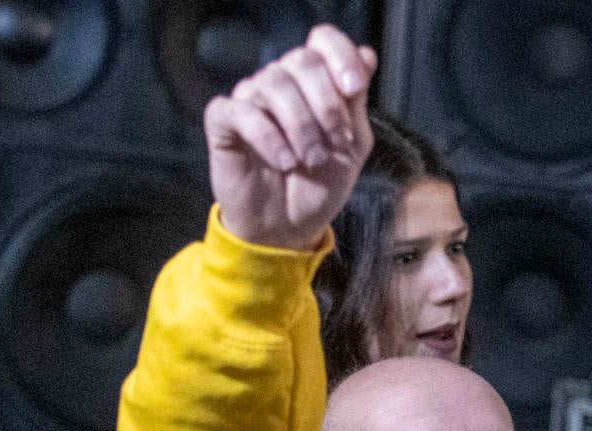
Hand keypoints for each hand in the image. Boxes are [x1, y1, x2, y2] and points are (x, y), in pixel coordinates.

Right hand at [203, 25, 376, 251]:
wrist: (289, 227)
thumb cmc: (319, 185)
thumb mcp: (351, 147)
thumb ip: (356, 103)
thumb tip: (368, 54)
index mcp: (313, 82)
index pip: (322, 41)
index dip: (340, 55)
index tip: (354, 87)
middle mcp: (280, 82)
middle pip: (302, 61)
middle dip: (327, 106)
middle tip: (335, 144)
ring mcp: (250, 99)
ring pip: (272, 85)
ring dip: (300, 127)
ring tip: (310, 160)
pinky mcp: (223, 121)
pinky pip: (241, 111)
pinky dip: (268, 138)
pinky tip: (284, 162)